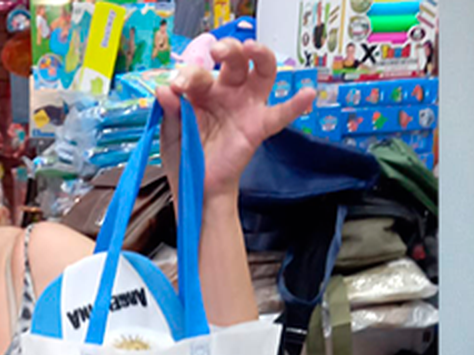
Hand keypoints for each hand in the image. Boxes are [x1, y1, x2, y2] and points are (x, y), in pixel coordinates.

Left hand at [156, 39, 316, 201]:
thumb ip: (170, 111)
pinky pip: (281, 114)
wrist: (198, 187)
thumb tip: (165, 89)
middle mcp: (226, 92)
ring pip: (261, 71)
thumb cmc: (186, 157)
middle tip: (217, 51)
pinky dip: (296, 104)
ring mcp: (245, 106)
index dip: (188, 74)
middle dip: (228, 49)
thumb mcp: (171, 132)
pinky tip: (308, 94)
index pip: (199, 71)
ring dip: (259, 55)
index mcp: (202, 90)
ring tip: (251, 48)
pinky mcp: (259, 126)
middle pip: (234, 60)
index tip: (177, 86)